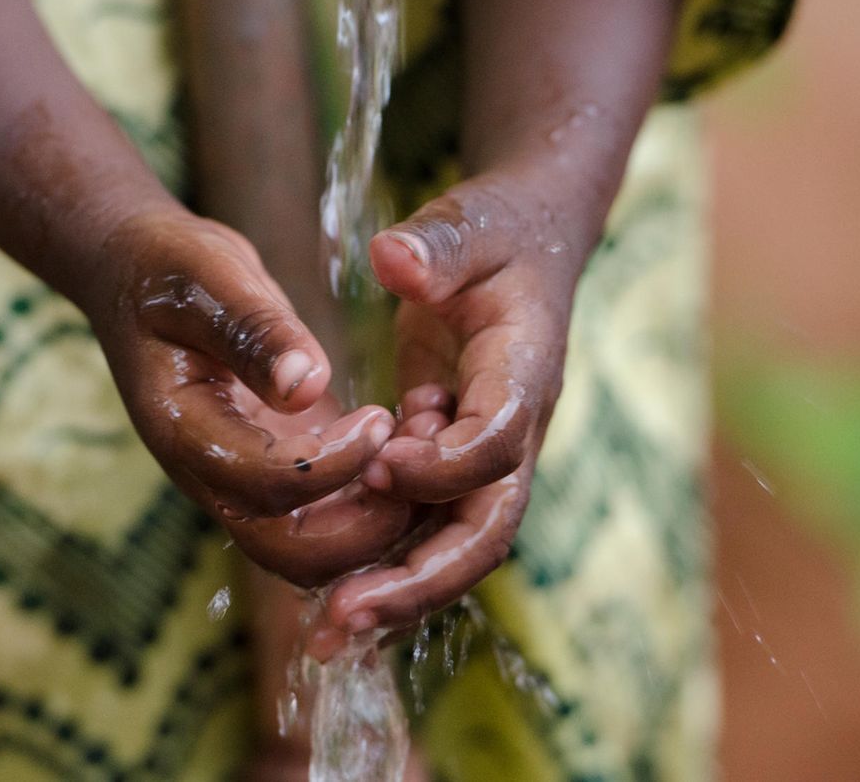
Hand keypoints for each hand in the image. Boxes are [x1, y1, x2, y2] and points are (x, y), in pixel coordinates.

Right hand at [82, 208, 419, 585]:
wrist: (141, 277)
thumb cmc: (170, 270)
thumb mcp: (208, 279)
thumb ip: (254, 331)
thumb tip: (308, 385)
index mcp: (184, 433)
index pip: (265, 486)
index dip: (331, 467)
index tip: (380, 418)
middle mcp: (213, 476)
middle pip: (291, 554)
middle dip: (365, 526)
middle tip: (417, 457)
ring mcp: (245, 479)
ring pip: (317, 550)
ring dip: (379, 521)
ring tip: (423, 448)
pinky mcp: (279, 468)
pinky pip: (330, 516)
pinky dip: (377, 497)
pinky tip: (412, 437)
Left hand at [317, 167, 595, 635]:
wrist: (532, 245)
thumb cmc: (498, 231)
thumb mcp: (469, 222)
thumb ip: (437, 245)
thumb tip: (394, 261)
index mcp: (526, 373)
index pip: (499, 442)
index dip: (443, 466)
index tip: (376, 466)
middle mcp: (514, 430)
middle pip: (484, 529)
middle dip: (419, 580)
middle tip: (345, 616)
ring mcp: (487, 456)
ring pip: (453, 546)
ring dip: (396, 593)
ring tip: (327, 636)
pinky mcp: (456, 461)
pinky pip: (427, 528)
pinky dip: (385, 564)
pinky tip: (331, 599)